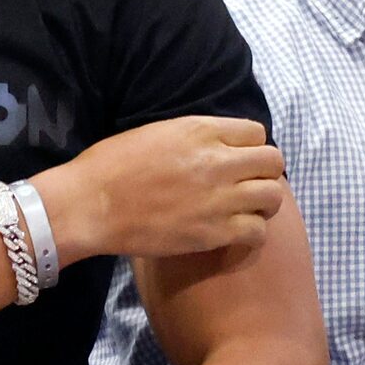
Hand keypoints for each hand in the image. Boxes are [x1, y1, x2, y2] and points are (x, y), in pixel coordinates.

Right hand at [39, 116, 288, 263]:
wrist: (91, 205)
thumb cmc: (111, 165)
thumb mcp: (156, 133)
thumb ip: (193, 137)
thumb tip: (216, 147)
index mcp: (200, 131)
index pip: (256, 133)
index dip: (249, 147)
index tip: (238, 160)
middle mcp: (217, 161)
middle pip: (273, 161)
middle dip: (264, 172)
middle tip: (247, 184)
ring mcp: (219, 198)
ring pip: (273, 196)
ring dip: (263, 202)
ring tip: (245, 209)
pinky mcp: (215, 233)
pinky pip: (258, 231)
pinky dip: (252, 232)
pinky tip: (235, 231)